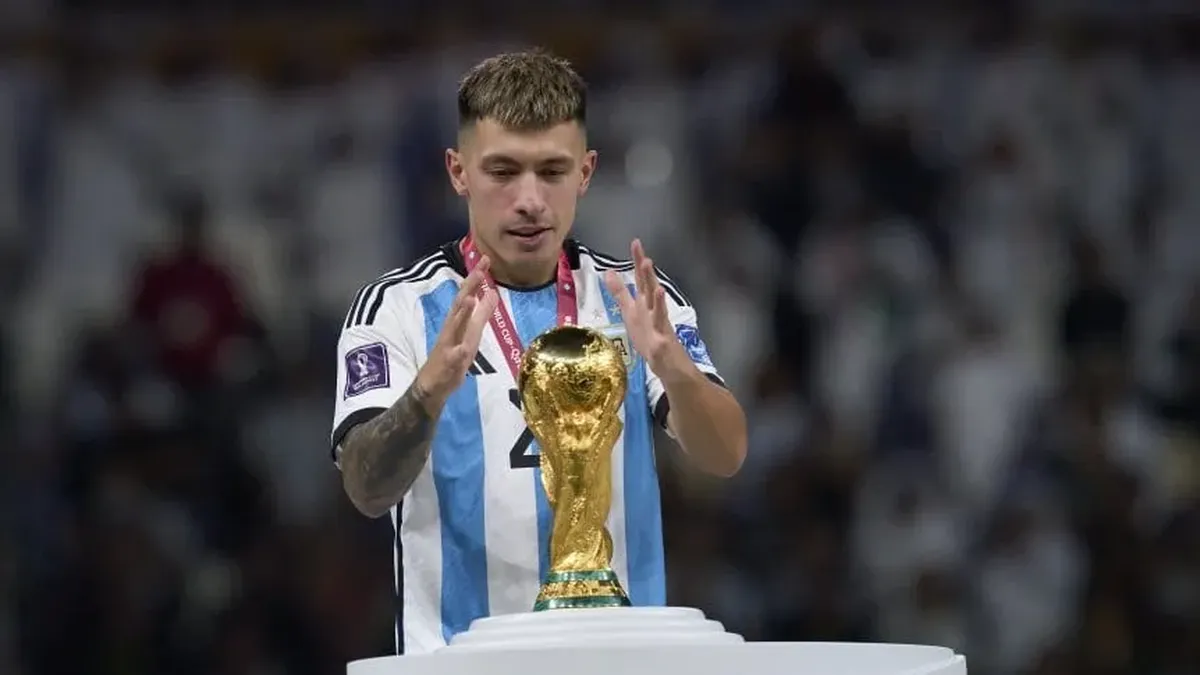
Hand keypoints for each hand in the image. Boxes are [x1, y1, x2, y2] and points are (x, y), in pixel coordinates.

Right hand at [415, 256, 498, 407]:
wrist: (433, 386)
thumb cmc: (453, 358)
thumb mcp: (472, 334)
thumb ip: (482, 314)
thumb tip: (493, 293)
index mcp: (458, 322)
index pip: (467, 295)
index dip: (476, 278)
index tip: (486, 259)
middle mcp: (452, 330)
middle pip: (459, 305)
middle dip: (469, 287)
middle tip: (479, 269)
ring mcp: (448, 346)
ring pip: (454, 328)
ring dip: (461, 313)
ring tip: (469, 298)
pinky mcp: (447, 365)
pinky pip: (453, 358)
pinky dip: (457, 352)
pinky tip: (461, 349)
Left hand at [603, 240, 684, 372]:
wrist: (666, 363)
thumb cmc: (649, 336)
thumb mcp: (630, 312)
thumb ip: (620, 292)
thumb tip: (608, 271)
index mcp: (644, 302)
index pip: (640, 278)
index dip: (637, 261)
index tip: (636, 243)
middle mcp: (652, 308)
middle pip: (648, 286)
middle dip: (645, 269)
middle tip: (641, 251)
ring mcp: (658, 322)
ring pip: (656, 302)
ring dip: (653, 286)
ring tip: (649, 267)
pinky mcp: (662, 337)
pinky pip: (661, 323)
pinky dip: (660, 312)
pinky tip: (659, 298)